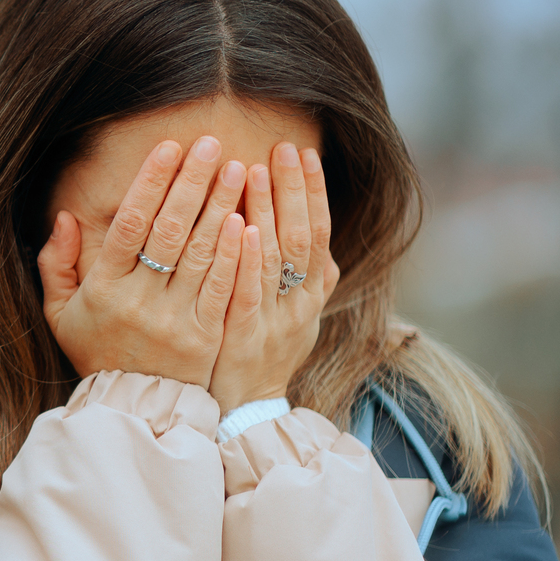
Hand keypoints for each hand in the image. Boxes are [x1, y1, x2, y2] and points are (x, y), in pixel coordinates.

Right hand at [38, 135, 250, 386]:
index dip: (150, 182)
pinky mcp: (205, 336)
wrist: (133, 409)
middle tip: (212, 145)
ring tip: (239, 169)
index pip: (130, 224)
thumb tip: (65, 217)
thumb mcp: (60, 312)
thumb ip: (55, 264)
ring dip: (221, 206)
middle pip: (169, 230)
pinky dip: (235, 252)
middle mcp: (139, 300)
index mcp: (103, 288)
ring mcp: (174, 319)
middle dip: (192, 182)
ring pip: (200, 253)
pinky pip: (222, 287)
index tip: (169, 147)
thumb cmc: (96, 352)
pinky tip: (248, 220)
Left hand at [207, 143, 340, 412]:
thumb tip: (315, 229)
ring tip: (256, 169)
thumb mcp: (295, 315)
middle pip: (301, 238)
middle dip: (292, 189)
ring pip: (274, 259)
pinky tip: (241, 228)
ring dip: (267, 212)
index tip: (303, 153)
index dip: (313, 192)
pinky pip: (245, 293)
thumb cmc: (263, 354)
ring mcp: (272, 322)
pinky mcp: (241, 339)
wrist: (245, 414)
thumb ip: (305, 276)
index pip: (318, 233)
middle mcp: (298, 306)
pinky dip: (246, 260)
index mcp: (312, 296)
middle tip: (282, 147)